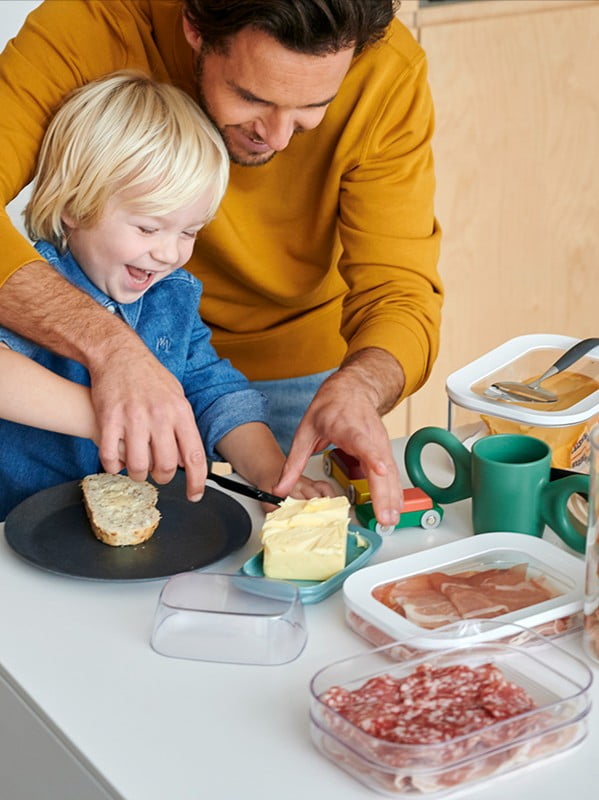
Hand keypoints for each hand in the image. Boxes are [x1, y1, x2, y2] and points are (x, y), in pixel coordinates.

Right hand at [88, 339, 206, 500]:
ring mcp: (133, 418)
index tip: (194, 495)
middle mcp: (159, 416)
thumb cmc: (149, 377)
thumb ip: (183, 426)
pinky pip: (110, 456)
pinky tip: (116, 462)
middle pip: (165, 466)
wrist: (118, 354)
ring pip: (138, 466)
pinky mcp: (109, 419)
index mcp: (180, 412)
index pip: (194, 455)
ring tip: (136, 468)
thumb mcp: (177, 396)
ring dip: (137, 475)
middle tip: (157, 475)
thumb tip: (187, 458)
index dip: (196, 481)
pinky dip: (113, 466)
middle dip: (162, 478)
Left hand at [274, 349, 403, 525]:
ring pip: (388, 473)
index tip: (378, 468)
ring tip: (390, 521)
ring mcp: (379, 444)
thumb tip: (280, 488)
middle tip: (384, 518)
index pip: (363, 442)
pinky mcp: (383, 451)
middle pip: (380, 466)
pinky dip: (394, 491)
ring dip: (392, 497)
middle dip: (383, 493)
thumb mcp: (305, 431)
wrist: (351, 390)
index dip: (372, 456)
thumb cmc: (330, 406)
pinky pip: (390, 474)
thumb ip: (293, 462)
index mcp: (347, 428)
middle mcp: (368, 436)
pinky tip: (395, 509)